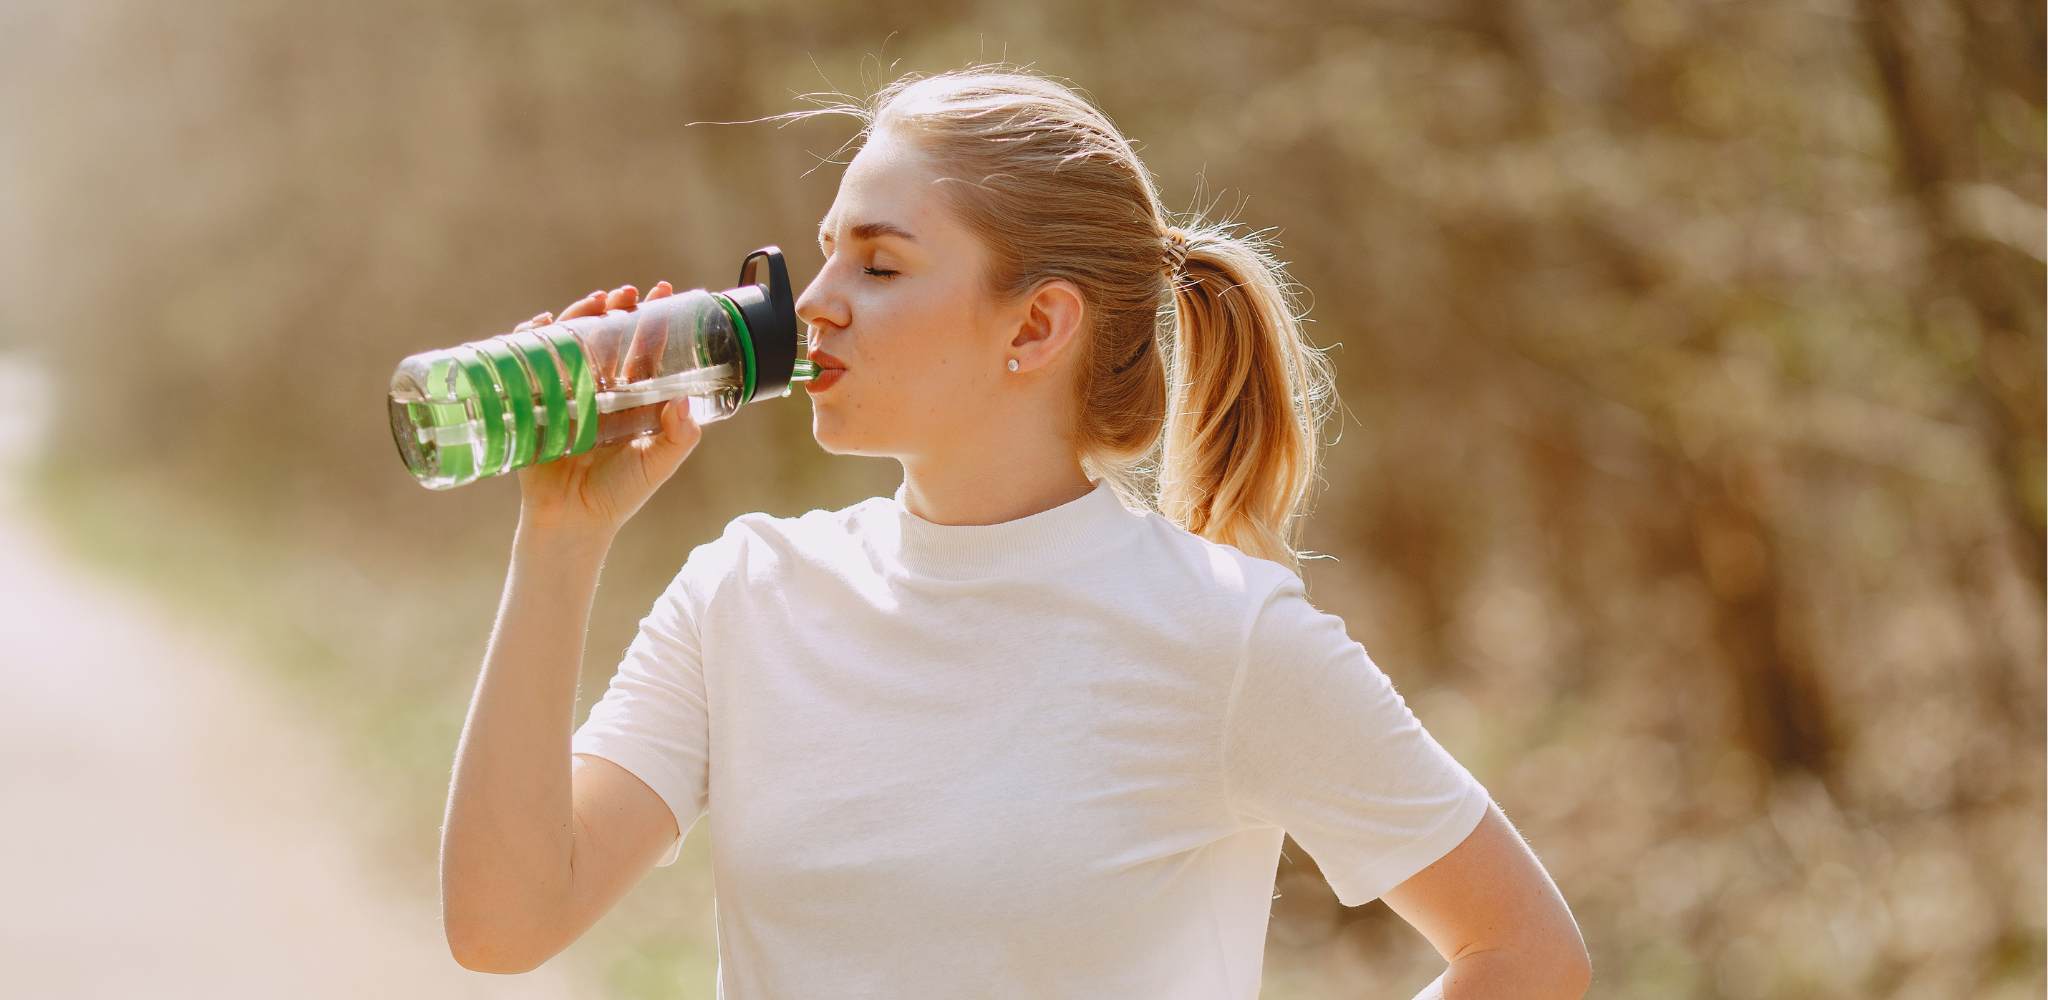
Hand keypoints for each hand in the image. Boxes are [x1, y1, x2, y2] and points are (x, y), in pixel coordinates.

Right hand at [510, 282, 702, 539]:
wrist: (572, 522)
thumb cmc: (618, 495)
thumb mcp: (656, 463)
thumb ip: (679, 436)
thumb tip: (687, 400)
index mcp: (631, 400)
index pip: (644, 351)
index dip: (654, 322)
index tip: (664, 293)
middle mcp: (599, 391)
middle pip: (607, 338)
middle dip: (615, 310)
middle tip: (625, 293)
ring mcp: (566, 394)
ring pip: (572, 343)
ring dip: (581, 317)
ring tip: (595, 301)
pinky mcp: (535, 404)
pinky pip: (530, 363)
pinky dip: (532, 340)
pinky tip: (542, 325)